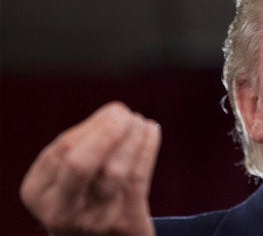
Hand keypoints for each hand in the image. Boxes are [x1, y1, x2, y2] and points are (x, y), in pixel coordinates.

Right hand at [20, 102, 161, 235]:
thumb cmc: (85, 198)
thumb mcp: (67, 178)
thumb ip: (82, 148)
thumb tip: (115, 114)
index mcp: (38, 192)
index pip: (62, 150)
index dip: (93, 126)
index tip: (116, 110)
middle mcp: (60, 210)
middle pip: (80, 164)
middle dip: (106, 132)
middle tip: (126, 113)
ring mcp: (92, 221)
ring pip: (114, 171)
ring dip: (132, 138)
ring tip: (141, 122)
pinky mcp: (123, 223)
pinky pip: (137, 179)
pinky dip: (147, 149)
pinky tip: (153, 131)